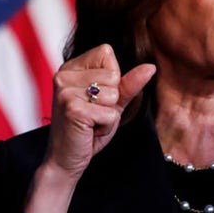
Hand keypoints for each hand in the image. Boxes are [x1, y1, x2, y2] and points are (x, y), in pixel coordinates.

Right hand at [43, 44, 155, 183]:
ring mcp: (65, 91)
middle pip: (112, 74)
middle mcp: (63, 75)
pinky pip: (110, 114)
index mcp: (70, 68)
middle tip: (93, 114)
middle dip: (112, 100)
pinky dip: (106, 127)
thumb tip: (150, 67)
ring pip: (113, 95)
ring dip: (109, 114)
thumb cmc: (88, 130)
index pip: (106, 52)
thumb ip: (129, 84)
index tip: (96, 98)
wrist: (66, 159)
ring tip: (91, 122)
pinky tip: (89, 131)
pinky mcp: (73, 109)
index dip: (112, 78)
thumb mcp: (112, 103)